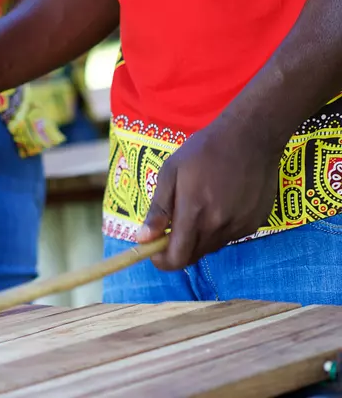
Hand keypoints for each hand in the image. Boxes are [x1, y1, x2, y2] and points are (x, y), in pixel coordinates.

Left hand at [136, 116, 281, 270]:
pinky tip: (219, 205)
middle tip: (173, 224)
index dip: (162, 261)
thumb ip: (158, 209)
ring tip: (198, 207)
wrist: (251, 136)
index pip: (177, 258)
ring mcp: (240, 226)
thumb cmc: (203, 151)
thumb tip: (142, 239)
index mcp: (194, 213)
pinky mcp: (255, 223)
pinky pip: (230, 237)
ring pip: (211, 247)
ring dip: (198, 238)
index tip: (154, 251)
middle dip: (178, 247)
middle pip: (193, 256)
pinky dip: (218, 230)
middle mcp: (219, 226)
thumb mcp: (170, 173)